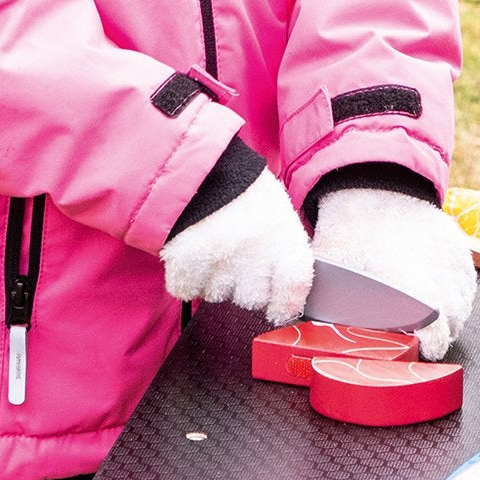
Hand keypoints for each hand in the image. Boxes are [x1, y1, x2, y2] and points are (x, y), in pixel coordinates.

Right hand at [160, 170, 313, 324]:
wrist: (204, 170)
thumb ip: (285, 252)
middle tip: (239, 263)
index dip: (286, 303)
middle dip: (245, 288)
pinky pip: (186, 290)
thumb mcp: (280, 216)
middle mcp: (255, 254)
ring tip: (215, 251)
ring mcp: (220, 259)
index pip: (294, 287)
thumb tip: (288, 292)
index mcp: (284, 239)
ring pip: (216, 296)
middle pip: (251, 300)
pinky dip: (186, 279)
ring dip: (214, 281)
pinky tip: (194, 256)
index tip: (278, 309)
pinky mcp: (186, 261)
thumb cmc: (247, 195)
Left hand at [312, 186, 477, 359]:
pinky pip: (469, 282)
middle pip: (454, 317)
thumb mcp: (327, 264)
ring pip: (465, 301)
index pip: (434, 323)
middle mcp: (437, 269)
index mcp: (406, 277)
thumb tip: (301, 326)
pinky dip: (462, 296)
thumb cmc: (349, 228)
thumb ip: (321, 300)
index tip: (425, 349)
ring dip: (454, 317)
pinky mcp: (459, 247)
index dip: (433, 341)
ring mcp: (452, 257)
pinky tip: (448, 302)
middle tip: (425, 344)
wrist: (373, 185)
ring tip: (437, 326)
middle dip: (443, 335)